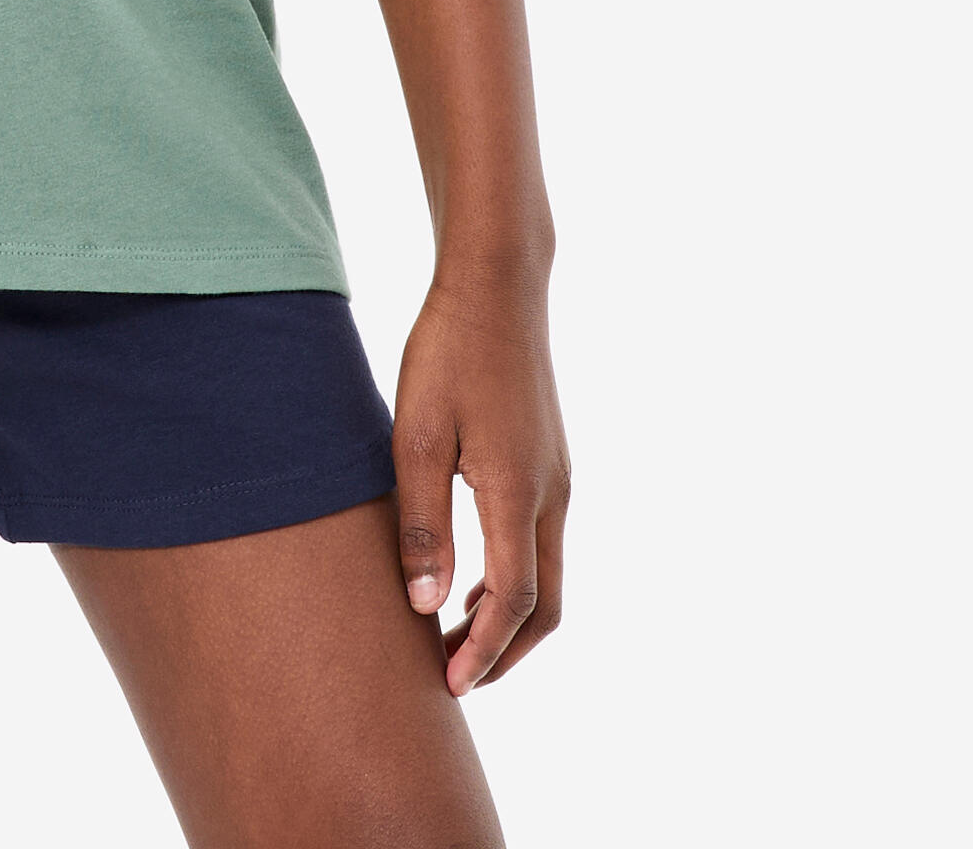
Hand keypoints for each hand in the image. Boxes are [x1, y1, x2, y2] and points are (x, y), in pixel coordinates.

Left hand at [389, 263, 569, 693]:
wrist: (497, 285)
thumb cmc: (448, 352)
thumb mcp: (416, 435)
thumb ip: (423, 522)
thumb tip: (426, 607)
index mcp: (517, 493)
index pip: (513, 600)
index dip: (484, 650)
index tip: (450, 686)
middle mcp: (551, 494)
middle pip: (544, 603)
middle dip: (505, 651)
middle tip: (455, 676)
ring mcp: (557, 477)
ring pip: (548, 575)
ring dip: (509, 616)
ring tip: (454, 634)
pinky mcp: (549, 461)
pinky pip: (542, 542)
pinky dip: (514, 578)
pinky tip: (470, 575)